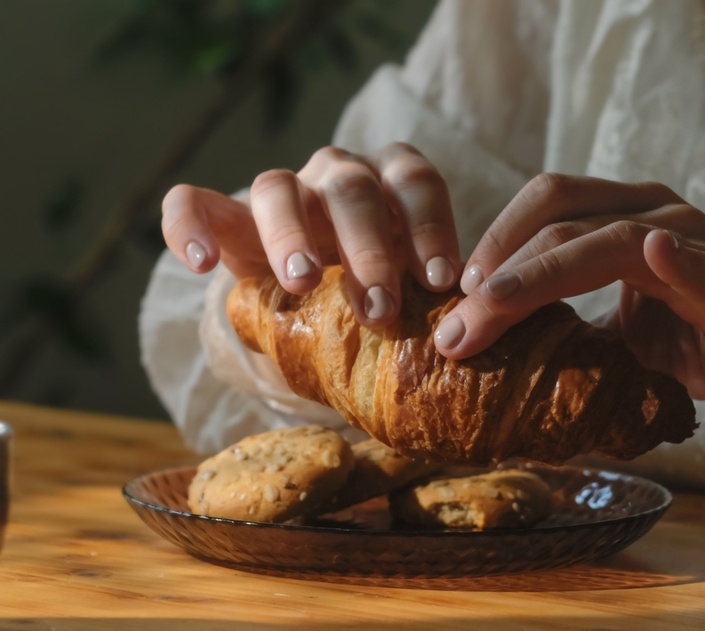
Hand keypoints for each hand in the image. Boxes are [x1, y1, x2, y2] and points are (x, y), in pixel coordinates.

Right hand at [160, 142, 460, 327]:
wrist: (316, 307)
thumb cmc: (375, 297)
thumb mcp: (407, 294)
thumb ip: (428, 299)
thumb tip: (468, 335)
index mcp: (389, 185)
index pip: (415, 180)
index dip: (431, 225)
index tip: (442, 280)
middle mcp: (336, 176)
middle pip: (351, 189)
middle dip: (368, 247)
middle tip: (380, 307)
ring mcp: (281, 191)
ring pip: (278, 188)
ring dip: (292, 236)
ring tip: (302, 283)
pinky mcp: (225, 215)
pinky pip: (192, 203)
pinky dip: (190, 226)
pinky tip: (201, 263)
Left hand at [433, 174, 704, 431]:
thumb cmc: (704, 343)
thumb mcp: (621, 336)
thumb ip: (569, 329)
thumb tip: (497, 355)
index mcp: (625, 220)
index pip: (548, 208)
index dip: (494, 239)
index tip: (453, 294)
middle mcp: (657, 217)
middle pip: (562, 219)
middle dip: (500, 268)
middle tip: (456, 321)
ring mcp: (698, 246)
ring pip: (610, 239)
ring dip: (543, 274)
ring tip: (494, 301)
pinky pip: (702, 267)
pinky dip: (679, 260)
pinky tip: (656, 255)